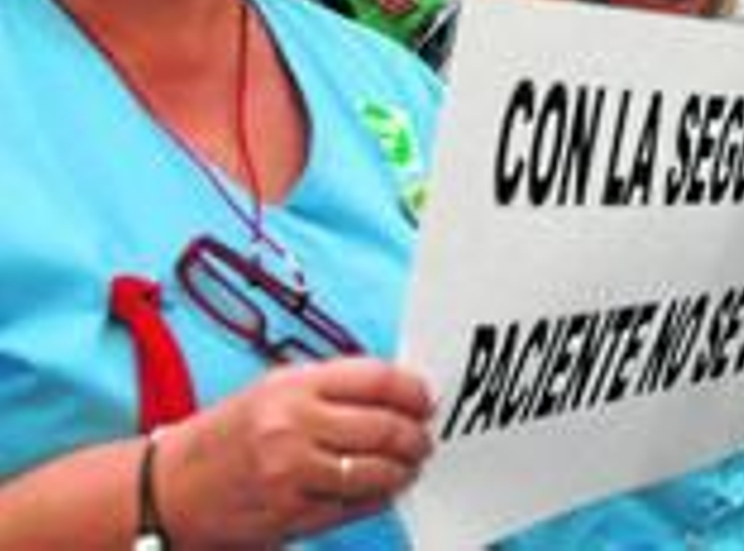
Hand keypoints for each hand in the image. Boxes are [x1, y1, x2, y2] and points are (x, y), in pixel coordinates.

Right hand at [157, 358, 433, 546]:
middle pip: (383, 427)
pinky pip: (352, 507)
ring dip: (403, 469)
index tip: (426, 399)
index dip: (412, 390)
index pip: (376, 380)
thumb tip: (395, 393)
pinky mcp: (290, 515)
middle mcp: (292, 426)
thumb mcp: (276, 388)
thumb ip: (334, 386)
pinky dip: (378, 498)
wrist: (166, 487)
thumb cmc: (229, 432)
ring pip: (374, 471)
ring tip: (410, 464)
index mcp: (293, 386)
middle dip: (415, 435)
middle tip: (424, 437)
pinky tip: (384, 489)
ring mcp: (291, 474)